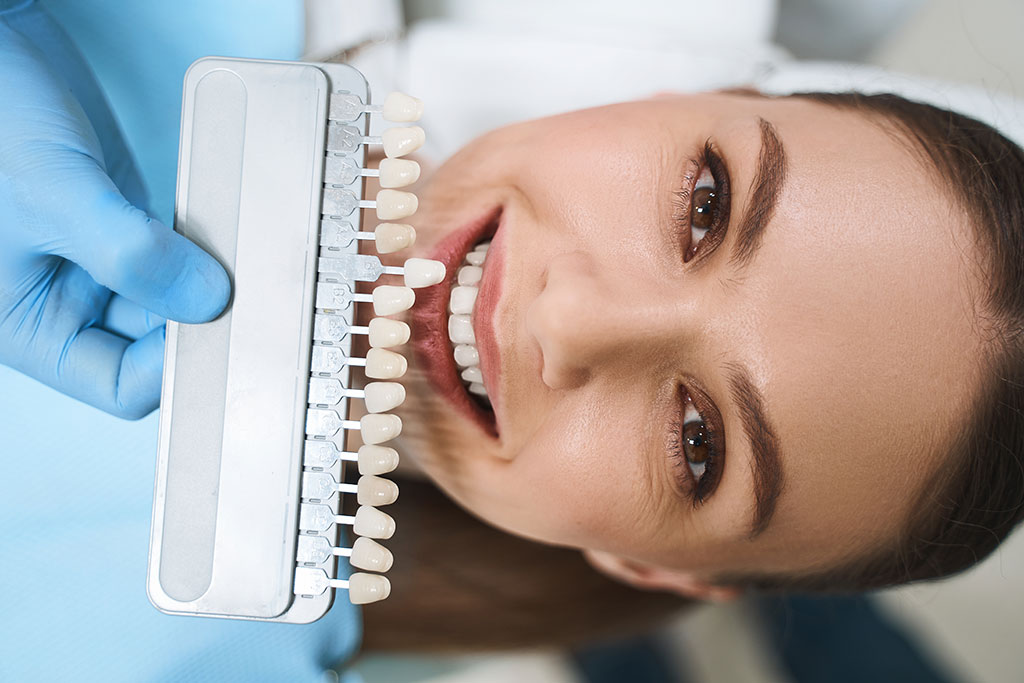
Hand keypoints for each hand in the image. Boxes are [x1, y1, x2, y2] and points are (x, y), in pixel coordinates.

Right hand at [0, 2, 228, 417]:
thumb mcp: (54, 195)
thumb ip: (129, 254)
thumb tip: (207, 300)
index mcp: (30, 324)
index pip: (119, 384)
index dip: (173, 368)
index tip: (221, 331)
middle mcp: (67, 301)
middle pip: (157, 346)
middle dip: (202, 323)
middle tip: (255, 299)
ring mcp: (102, 263)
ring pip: (175, 297)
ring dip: (211, 282)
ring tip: (251, 262)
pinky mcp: (128, 224)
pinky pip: (179, 252)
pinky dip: (207, 246)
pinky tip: (234, 230)